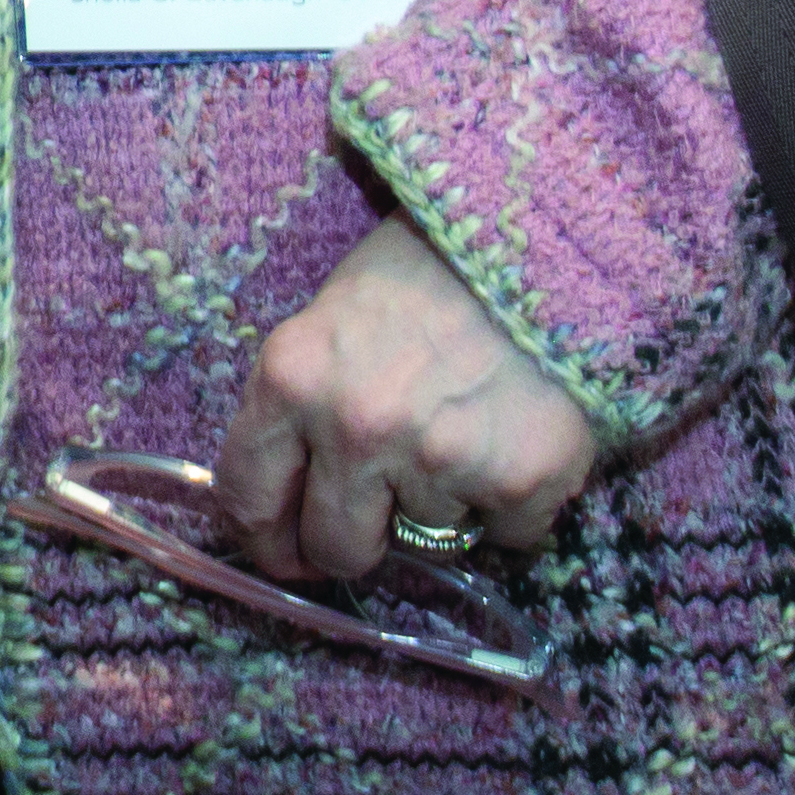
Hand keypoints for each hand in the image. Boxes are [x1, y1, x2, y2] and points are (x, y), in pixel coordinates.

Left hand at [215, 214, 599, 581]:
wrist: (545, 243)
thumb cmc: (429, 271)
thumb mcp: (331, 319)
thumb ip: (305, 404)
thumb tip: (294, 494)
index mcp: (291, 381)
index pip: (249, 495)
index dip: (266, 537)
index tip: (284, 551)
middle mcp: (355, 428)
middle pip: (336, 547)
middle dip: (357, 545)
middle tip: (382, 522)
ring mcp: (437, 460)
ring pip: (430, 541)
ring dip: (447, 506)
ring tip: (468, 431)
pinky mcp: (518, 481)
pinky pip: (509, 536)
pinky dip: (514, 507)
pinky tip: (518, 444)